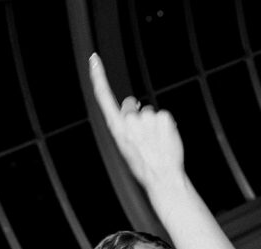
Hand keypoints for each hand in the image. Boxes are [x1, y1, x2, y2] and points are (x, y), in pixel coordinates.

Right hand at [89, 52, 183, 188]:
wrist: (162, 177)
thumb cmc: (144, 166)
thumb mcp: (126, 147)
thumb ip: (126, 125)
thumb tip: (134, 102)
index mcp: (117, 129)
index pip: (104, 98)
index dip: (99, 77)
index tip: (94, 60)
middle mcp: (129, 120)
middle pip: (131, 105)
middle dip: (137, 116)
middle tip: (145, 139)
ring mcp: (147, 117)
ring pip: (149, 113)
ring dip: (154, 125)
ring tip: (156, 144)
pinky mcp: (163, 117)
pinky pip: (163, 116)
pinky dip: (166, 127)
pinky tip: (165, 141)